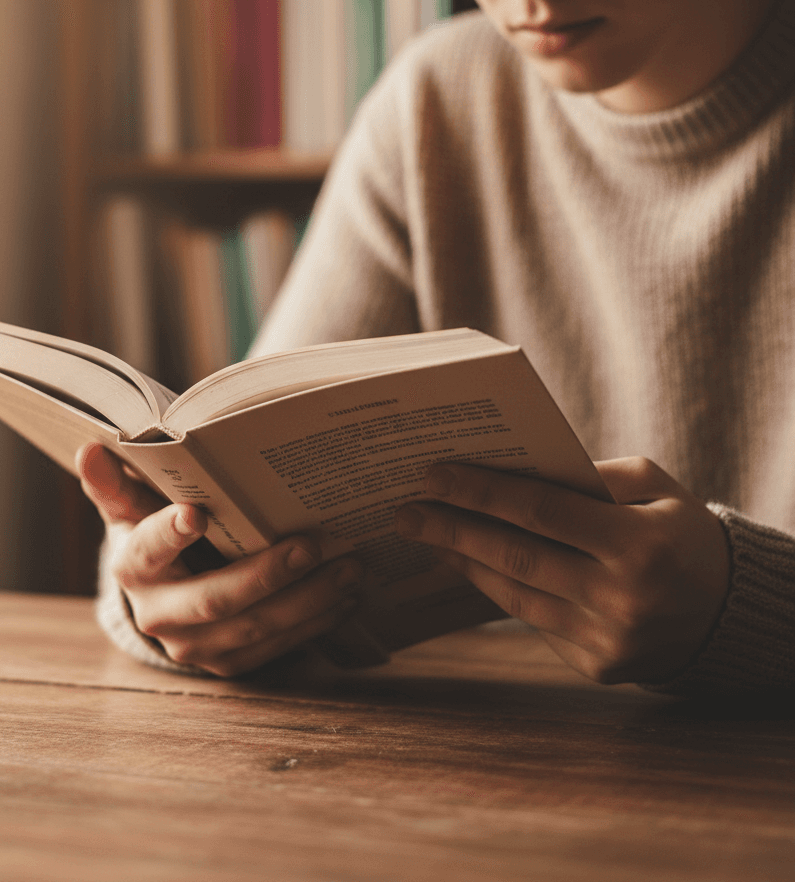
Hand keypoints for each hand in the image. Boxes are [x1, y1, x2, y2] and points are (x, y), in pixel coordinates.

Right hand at [77, 444, 362, 675]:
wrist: (166, 592)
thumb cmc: (155, 532)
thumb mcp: (133, 506)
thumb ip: (116, 482)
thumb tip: (89, 448)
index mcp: (134, 566)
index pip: (148, 550)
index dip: (169, 534)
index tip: (195, 512)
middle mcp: (160, 614)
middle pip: (214, 601)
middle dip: (265, 575)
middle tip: (310, 545)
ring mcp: (195, 647)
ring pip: (254, 630)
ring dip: (306, 601)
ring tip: (349, 568)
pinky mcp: (229, 664)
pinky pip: (276, 649)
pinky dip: (314, 623)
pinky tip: (346, 596)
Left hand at [394, 457, 730, 684]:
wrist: (727, 611)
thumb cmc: (680, 532)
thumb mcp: (653, 486)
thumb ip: (589, 475)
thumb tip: (510, 467)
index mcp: (639, 545)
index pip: (540, 511)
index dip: (481, 492)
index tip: (433, 475)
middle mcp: (622, 598)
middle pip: (515, 556)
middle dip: (453, 530)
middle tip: (406, 512)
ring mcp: (608, 640)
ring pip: (514, 594)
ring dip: (464, 562)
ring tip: (427, 536)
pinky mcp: (597, 666)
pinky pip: (531, 620)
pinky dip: (495, 589)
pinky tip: (468, 565)